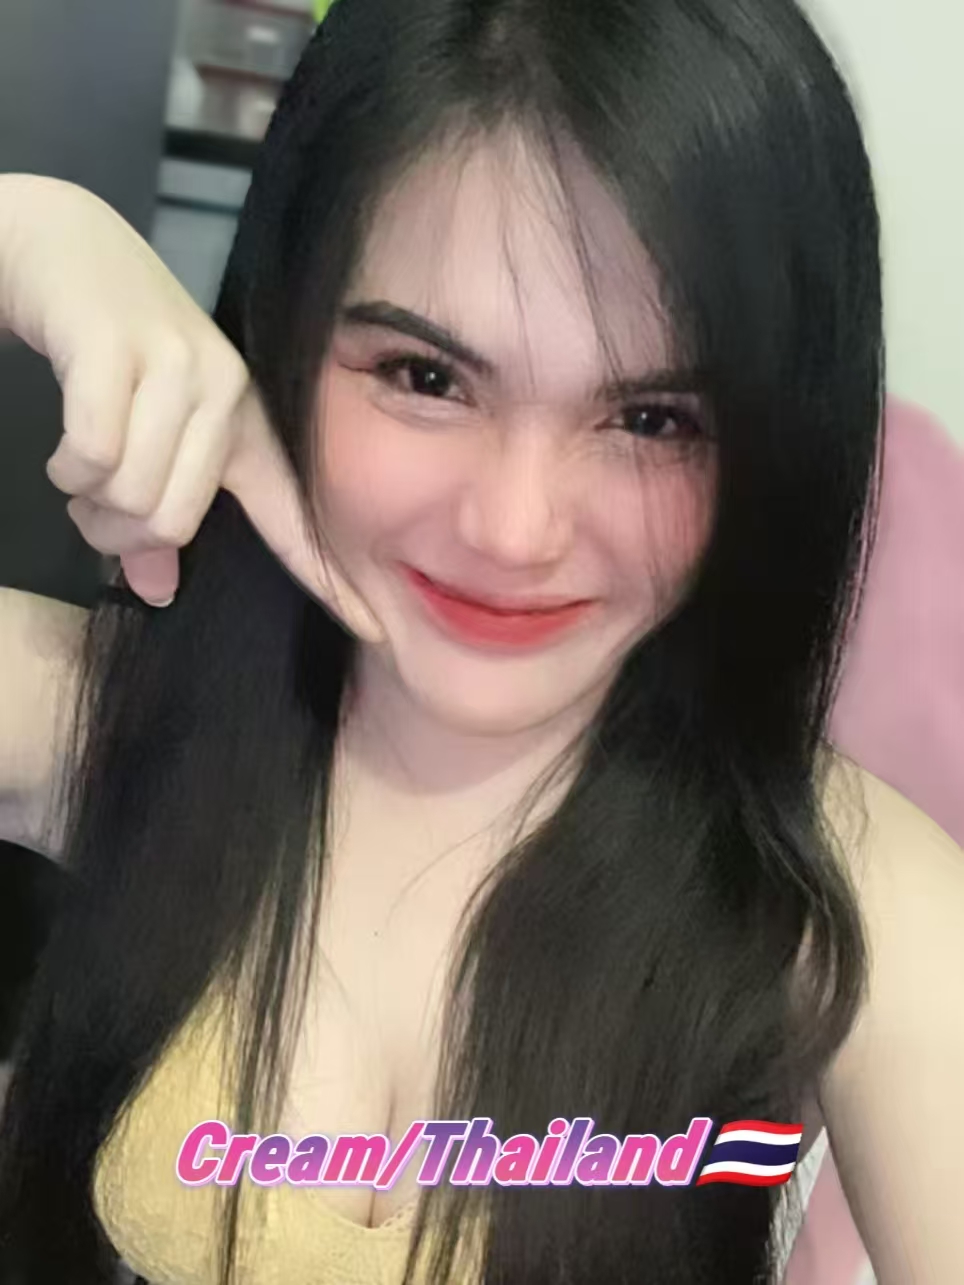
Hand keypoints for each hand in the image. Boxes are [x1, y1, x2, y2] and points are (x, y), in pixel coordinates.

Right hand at [0, 175, 383, 641]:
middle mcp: (225, 394)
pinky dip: (65, 465)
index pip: (294, 516)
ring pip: (132, 494)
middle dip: (116, 531)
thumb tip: (156, 587)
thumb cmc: (112, 356)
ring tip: (77, 466)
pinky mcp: (118, 346)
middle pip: (174, 522)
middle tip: (91, 503)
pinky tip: (63, 444)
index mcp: (244, 425)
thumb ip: (158, 511)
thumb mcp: (148, 434)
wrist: (65, 248)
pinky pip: (93, 453)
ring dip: (85, 498)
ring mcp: (176, 364)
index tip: (377, 633)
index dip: (332, 580)